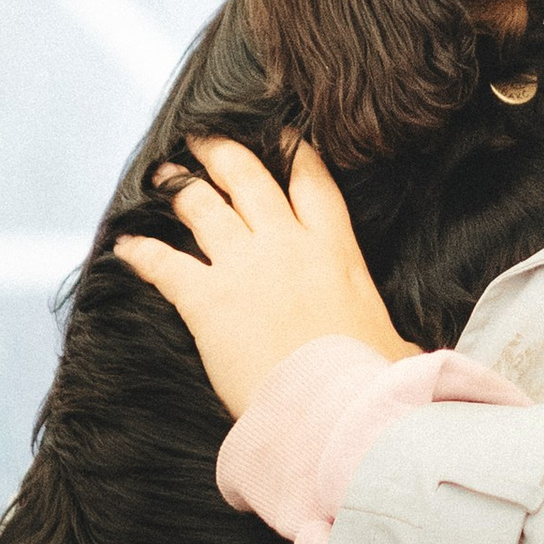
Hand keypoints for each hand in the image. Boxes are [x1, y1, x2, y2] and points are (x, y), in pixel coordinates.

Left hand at [115, 137, 409, 418]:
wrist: (333, 405)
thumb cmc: (370, 380)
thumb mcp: (397, 346)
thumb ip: (398, 340)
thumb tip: (418, 357)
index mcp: (336, 250)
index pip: (313, 184)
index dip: (296, 155)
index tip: (284, 138)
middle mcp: (287, 244)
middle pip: (248, 179)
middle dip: (223, 153)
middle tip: (203, 140)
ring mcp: (244, 267)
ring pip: (203, 207)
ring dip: (179, 187)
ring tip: (162, 175)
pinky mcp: (207, 300)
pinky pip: (164, 264)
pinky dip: (142, 253)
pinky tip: (125, 246)